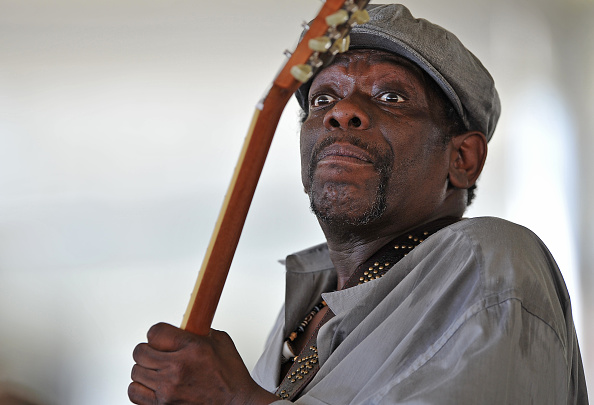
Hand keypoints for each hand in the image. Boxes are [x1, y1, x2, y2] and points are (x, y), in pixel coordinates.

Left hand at [128, 323, 278, 404]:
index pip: (155, 332)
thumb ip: (199, 331)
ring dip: (146, 368)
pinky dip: (141, 387)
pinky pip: (135, 391)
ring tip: (158, 369)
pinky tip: (154, 384)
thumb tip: (184, 325)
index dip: (157, 333)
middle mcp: (178, 369)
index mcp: (193, 349)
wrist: (236, 404)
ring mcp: (168, 390)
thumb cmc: (231, 377)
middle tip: (158, 352)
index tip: (161, 336)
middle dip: (149, 349)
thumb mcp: (221, 343)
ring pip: (137, 371)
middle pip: (141, 351)